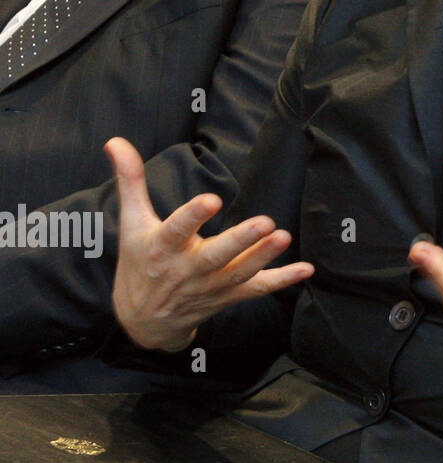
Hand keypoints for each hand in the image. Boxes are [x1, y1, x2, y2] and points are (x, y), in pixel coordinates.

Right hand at [107, 137, 312, 352]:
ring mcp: (210, 286)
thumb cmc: (140, 262)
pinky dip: (282, 281)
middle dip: (240, 241)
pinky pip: (257, 289)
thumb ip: (130, 181)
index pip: (176, 231)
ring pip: (239, 274)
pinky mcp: (228, 296)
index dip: (192, 216)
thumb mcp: (133, 223)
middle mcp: (187, 270)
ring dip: (263, 257)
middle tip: (266, 222)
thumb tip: (116, 141)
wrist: (144, 321)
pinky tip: (306, 269)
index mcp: (161, 248)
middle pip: (215, 257)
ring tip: (284, 235)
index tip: (212, 199)